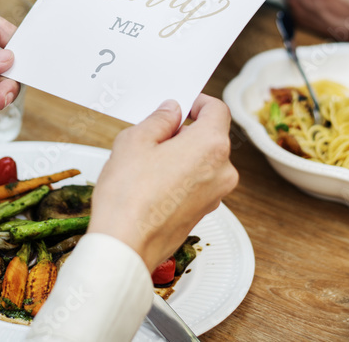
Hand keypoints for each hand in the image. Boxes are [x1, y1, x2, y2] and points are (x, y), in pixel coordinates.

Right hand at [88, 95, 238, 271]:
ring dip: (182, 155)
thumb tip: (171, 111)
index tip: (182, 104)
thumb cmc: (128, 195)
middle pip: (210, 137)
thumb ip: (159, 120)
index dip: (198, 102)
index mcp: (211, 145)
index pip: (217, 110)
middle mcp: (222, 170)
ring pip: (203, 161)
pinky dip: (182, 177)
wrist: (125, 246)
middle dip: (185, 131)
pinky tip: (152, 183)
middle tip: (154, 134)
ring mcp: (216, 195)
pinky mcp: (203, 212)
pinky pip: (198, 183)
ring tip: (147, 162)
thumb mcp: (135, 141)